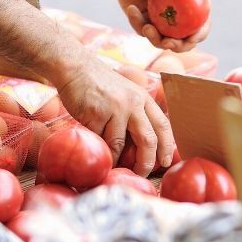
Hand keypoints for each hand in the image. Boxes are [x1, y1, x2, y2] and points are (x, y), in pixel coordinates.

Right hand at [54, 59, 175, 176]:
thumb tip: (142, 144)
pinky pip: (98, 139)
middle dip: (146, 162)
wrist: (75, 68)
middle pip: (148, 140)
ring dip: (115, 158)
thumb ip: (136, 113)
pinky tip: (94, 146)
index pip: (163, 125)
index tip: (165, 162)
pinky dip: (97, 146)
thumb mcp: (126, 93)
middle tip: (141, 173)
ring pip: (119, 144)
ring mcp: (115, 108)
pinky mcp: (96, 113)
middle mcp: (133, 103)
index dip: (166, 147)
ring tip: (112, 164)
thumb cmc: (99, 84)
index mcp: (143, 98)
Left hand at [111, 0, 210, 52]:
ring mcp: (160, 21)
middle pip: (183, 40)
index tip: (192, 37)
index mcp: (191, 4)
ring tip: (147, 27)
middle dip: (179, 46)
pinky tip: (132, 8)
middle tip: (168, 42)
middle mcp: (178, 16)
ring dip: (155, 40)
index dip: (200, 33)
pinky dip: (137, 23)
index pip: (201, 23)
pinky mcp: (143, 22)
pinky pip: (141, 30)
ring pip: (162, 40)